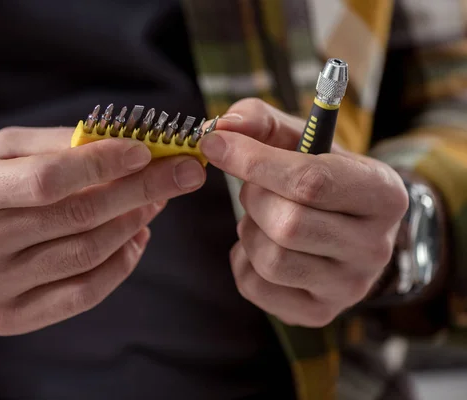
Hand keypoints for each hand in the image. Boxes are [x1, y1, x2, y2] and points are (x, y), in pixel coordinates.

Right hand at [0, 126, 204, 334]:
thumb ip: (50, 145)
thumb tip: (117, 141)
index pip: (46, 180)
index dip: (102, 164)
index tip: (146, 151)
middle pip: (77, 217)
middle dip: (142, 190)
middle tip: (182, 174)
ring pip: (86, 254)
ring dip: (133, 223)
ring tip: (158, 200)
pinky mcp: (8, 318)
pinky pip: (82, 293)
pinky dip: (120, 264)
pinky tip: (137, 237)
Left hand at [200, 99, 408, 326]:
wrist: (348, 227)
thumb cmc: (322, 175)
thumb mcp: (302, 138)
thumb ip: (261, 121)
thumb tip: (224, 127)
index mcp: (384, 194)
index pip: (311, 182)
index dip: (254, 161)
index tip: (216, 144)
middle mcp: (375, 247)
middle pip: (288, 224)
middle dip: (253, 198)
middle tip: (254, 187)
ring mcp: (349, 286)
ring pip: (271, 259)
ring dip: (248, 230)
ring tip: (262, 216)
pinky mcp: (318, 312)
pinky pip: (255, 287)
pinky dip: (243, 260)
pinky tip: (261, 244)